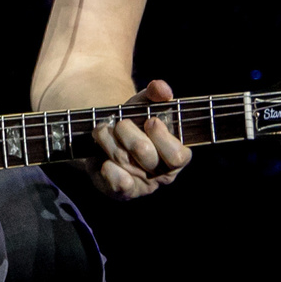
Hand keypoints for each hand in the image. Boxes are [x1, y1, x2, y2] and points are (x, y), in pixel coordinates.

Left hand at [88, 78, 189, 200]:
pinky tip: (103, 160)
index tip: (150, 121)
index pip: (178, 156)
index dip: (163, 138)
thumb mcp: (144, 103)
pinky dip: (109, 171)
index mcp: (176, 155)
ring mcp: (142, 185)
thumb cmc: (134, 121)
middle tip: (120, 123)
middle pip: (147, 156)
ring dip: (110, 142)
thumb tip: (162, 89)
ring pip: (126, 164)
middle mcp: (162, 174)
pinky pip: (118, 186)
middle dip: (129, 134)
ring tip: (102, 130)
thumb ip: (155, 93)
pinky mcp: (122, 192)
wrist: (108, 137)